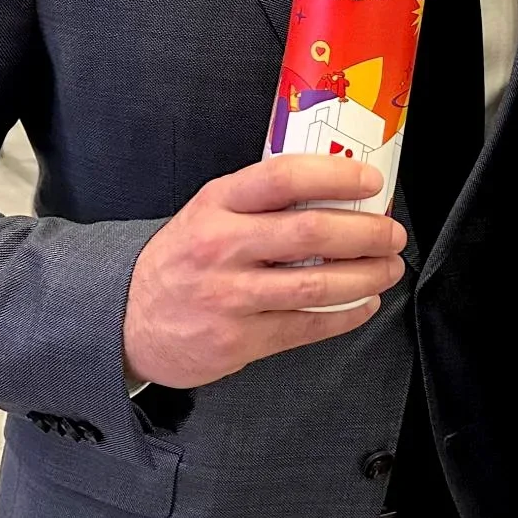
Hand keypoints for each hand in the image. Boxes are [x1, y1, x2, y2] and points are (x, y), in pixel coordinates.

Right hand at [123, 158, 405, 389]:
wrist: (124, 319)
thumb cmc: (183, 258)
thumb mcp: (209, 212)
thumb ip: (261, 200)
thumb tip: (339, 187)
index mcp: (217, 204)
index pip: (283, 178)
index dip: (335, 177)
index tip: (371, 180)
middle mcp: (222, 247)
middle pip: (310, 233)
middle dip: (366, 233)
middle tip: (392, 233)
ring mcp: (229, 297)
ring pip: (315, 286)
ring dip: (366, 276)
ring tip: (389, 269)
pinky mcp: (237, 340)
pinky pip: (306, 327)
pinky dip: (345, 316)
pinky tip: (364, 304)